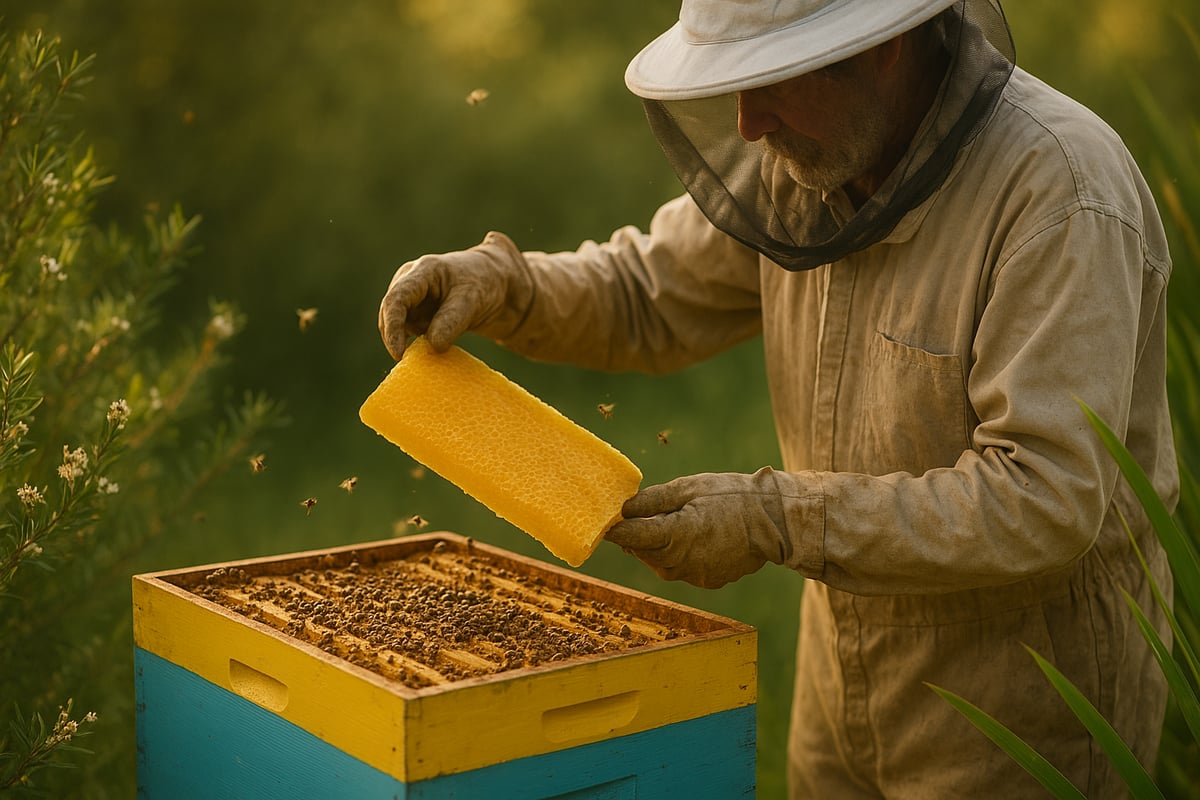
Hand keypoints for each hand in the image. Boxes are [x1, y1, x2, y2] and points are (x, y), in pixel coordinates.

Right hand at [377, 231, 529, 359]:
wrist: (496, 284)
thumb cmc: (485, 284)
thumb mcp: (472, 300)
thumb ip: (452, 321)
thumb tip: (432, 346)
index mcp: (423, 271)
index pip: (396, 300)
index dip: (392, 327)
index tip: (398, 354)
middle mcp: (410, 282)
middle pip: (390, 314)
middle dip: (396, 338)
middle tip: (411, 361)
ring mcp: (412, 298)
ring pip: (398, 325)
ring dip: (408, 341)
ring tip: (433, 350)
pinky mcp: (417, 313)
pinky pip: (409, 332)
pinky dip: (417, 344)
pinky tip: (434, 350)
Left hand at [604, 467, 791, 588]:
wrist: (776, 521)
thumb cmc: (733, 496)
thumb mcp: (689, 487)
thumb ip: (653, 500)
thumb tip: (624, 510)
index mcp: (677, 535)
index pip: (633, 537)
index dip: (616, 531)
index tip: (604, 525)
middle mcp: (683, 562)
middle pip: (644, 553)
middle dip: (637, 539)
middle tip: (633, 520)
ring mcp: (697, 576)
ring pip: (662, 564)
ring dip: (656, 548)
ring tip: (667, 525)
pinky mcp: (709, 581)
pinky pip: (682, 570)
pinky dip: (678, 556)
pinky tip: (690, 539)